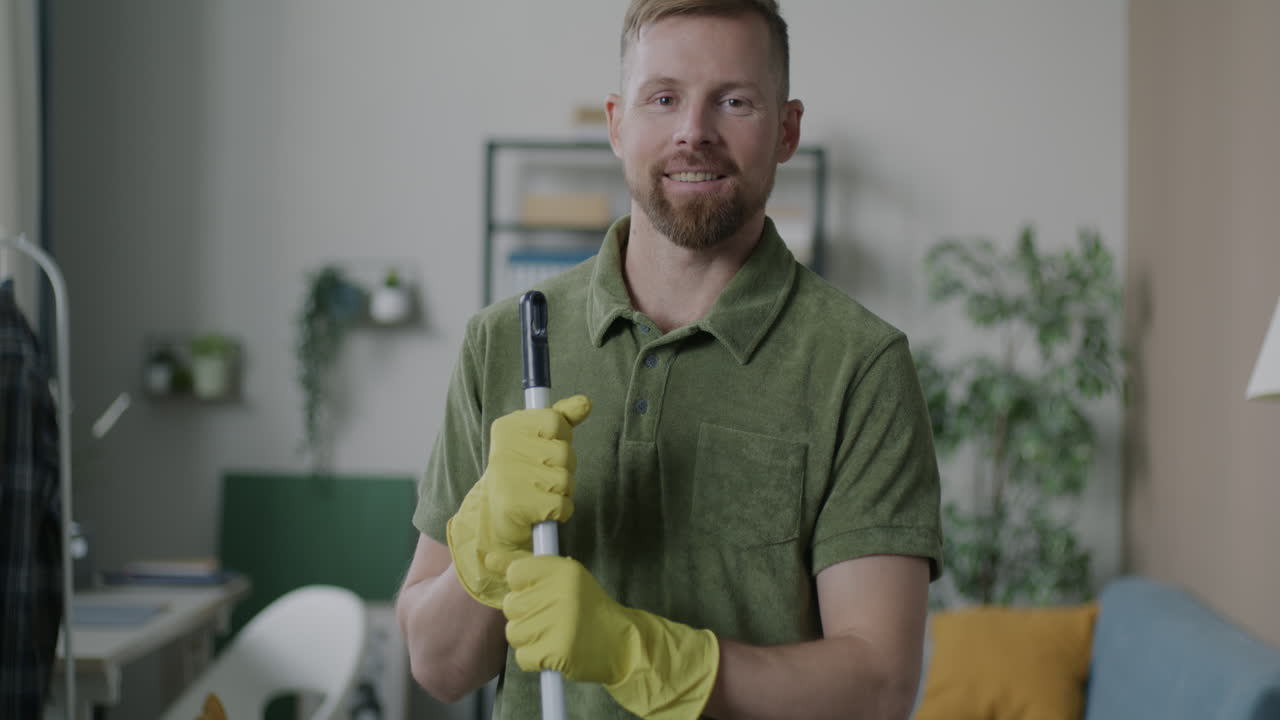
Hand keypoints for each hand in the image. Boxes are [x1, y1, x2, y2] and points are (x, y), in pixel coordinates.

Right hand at [446, 395, 589, 607]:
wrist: (498, 521)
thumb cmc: (524, 475)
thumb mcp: (540, 440)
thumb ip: (563, 418)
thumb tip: (585, 402)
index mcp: (507, 427)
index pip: (555, 421)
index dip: (560, 438)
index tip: (545, 447)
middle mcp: (503, 449)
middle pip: (565, 452)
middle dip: (564, 468)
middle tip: (542, 477)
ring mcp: (508, 478)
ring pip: (566, 479)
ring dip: (562, 491)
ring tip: (541, 494)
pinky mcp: (516, 507)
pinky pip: (563, 505)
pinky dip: (560, 512)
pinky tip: (542, 512)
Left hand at [503, 555, 719, 719]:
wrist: (622, 645)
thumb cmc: (589, 610)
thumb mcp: (566, 580)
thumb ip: (529, 568)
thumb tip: (489, 558)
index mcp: (564, 570)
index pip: (516, 572)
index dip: (523, 587)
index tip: (539, 594)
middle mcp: (561, 593)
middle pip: (510, 605)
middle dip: (525, 615)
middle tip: (551, 618)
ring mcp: (559, 623)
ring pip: (513, 632)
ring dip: (528, 639)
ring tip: (553, 635)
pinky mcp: (557, 651)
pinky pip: (522, 657)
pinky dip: (534, 659)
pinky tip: (554, 652)